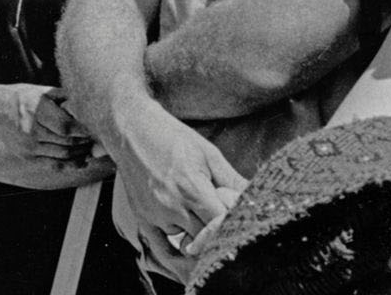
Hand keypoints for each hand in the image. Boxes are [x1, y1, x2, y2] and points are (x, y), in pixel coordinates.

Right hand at [0, 84, 94, 160]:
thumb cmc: (22, 97)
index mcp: (37, 109)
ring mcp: (28, 145)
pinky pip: (53, 164)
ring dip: (80, 153)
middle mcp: (31, 129)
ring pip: (62, 154)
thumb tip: (89, 103)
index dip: (84, 131)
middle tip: (99, 139)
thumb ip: (64, 98)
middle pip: (66, 142)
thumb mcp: (42, 91)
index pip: (66, 126)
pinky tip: (81, 161)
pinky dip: (70, 164)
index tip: (97, 129)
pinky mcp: (26, 156)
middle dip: (85, 142)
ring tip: (91, 148)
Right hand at [111, 107, 246, 245]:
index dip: (235, 223)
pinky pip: (164, 252)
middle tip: (230, 227)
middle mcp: (172, 206)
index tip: (243, 219)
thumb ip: (233, 180)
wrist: (133, 131)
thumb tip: (257, 197)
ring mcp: (155, 216)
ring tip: (208, 229)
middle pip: (207, 238)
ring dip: (202, 242)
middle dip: (221, 234)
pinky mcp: (144, 220)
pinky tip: (191, 258)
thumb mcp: (208, 153)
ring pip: (188, 245)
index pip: (222, 223)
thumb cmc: (173, 138)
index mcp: (192, 188)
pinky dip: (179, 258)